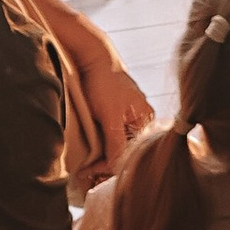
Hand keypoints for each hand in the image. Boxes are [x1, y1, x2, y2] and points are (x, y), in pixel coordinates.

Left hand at [71, 42, 153, 177]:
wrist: (93, 56)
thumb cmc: (104, 82)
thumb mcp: (110, 116)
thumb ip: (116, 142)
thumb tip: (118, 167)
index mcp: (145, 119)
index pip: (129, 153)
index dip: (108, 166)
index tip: (87, 172)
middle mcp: (140, 118)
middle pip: (124, 150)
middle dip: (104, 163)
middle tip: (84, 173)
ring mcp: (127, 114)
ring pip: (115, 143)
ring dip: (100, 155)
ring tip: (84, 165)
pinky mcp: (115, 111)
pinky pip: (110, 134)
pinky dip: (99, 144)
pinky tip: (88, 150)